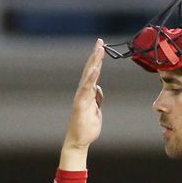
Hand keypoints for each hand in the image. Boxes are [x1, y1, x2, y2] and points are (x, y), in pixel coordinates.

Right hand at [60, 39, 104, 168]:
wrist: (79, 141)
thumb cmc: (86, 127)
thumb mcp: (97, 110)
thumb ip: (97, 98)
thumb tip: (97, 88)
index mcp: (88, 92)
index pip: (94, 72)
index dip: (97, 60)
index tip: (101, 47)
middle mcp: (84, 92)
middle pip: (90, 70)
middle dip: (95, 55)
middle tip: (100, 41)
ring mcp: (81, 97)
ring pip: (88, 76)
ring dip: (93, 62)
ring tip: (98, 49)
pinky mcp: (80, 104)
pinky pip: (86, 89)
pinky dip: (90, 79)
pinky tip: (95, 69)